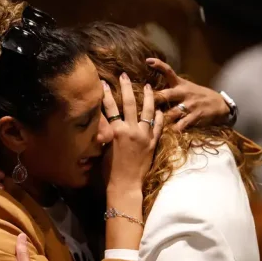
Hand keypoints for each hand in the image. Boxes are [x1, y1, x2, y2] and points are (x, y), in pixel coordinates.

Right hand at [102, 73, 163, 192]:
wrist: (125, 185)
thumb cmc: (109, 171)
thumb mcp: (102, 149)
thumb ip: (105, 134)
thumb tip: (103, 124)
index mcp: (115, 131)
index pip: (109, 107)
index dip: (105, 94)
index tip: (103, 82)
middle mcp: (130, 129)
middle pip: (129, 103)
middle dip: (126, 87)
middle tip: (125, 75)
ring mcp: (144, 135)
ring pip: (147, 111)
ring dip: (148, 97)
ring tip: (148, 85)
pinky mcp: (153, 143)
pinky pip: (157, 126)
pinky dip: (158, 116)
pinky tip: (158, 110)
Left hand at [148, 58, 229, 130]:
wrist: (220, 104)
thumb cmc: (198, 96)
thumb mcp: (186, 87)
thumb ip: (171, 88)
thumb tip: (151, 90)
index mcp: (181, 84)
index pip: (169, 71)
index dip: (159, 65)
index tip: (148, 61)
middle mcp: (184, 93)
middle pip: (165, 95)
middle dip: (154, 100)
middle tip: (143, 105)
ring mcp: (189, 105)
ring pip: (170, 113)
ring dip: (161, 119)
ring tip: (151, 124)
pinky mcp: (194, 116)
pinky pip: (180, 125)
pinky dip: (173, 129)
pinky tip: (167, 132)